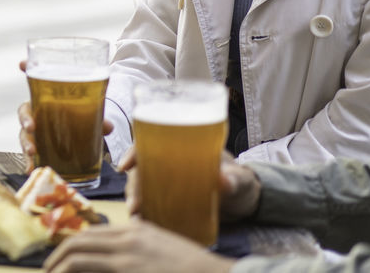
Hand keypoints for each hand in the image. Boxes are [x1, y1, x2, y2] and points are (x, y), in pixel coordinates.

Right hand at [18, 60, 113, 171]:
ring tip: (31, 152)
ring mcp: (36, 130)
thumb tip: (108, 126)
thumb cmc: (81, 113)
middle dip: (26, 119)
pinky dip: (30, 162)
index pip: (35, 80)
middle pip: (25, 112)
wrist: (83, 128)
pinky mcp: (39, 147)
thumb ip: (98, 117)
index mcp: (47, 97)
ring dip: (25, 143)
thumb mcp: (90, 111)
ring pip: (24, 134)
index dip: (27, 69)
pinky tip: (31, 169)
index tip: (22, 64)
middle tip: (32, 126)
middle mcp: (37, 112)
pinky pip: (31, 154)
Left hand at [43, 221, 234, 272]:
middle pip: (81, 240)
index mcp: (137, 230)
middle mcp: (128, 236)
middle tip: (49, 269)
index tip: (63, 257)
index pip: (94, 232)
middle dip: (59, 254)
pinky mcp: (127, 269)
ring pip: (78, 253)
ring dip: (59, 265)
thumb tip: (126, 248)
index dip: (74, 244)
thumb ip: (143, 246)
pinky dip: (69, 271)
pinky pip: (86, 266)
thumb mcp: (164, 249)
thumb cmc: (193, 270)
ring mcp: (126, 254)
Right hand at [122, 149, 259, 222]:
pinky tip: (143, 224)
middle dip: (133, 186)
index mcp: (181, 150)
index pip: (150, 145)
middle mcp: (169, 166)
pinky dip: (144, 214)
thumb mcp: (238, 178)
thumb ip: (233, 179)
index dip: (134, 153)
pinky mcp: (170, 203)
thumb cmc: (239, 181)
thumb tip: (224, 180)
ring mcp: (168, 185)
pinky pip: (151, 206)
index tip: (126, 166)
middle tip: (135, 204)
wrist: (243, 202)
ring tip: (136, 217)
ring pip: (141, 188)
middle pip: (141, 170)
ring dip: (135, 201)